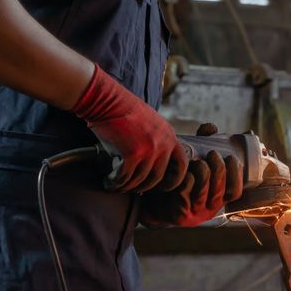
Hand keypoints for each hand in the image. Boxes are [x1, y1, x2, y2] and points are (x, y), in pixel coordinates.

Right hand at [70, 64, 186, 192]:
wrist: (108, 100)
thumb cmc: (123, 111)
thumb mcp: (150, 124)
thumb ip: (155, 141)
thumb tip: (151, 164)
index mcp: (169, 136)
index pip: (182, 164)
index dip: (174, 179)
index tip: (162, 186)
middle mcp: (164, 143)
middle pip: (158, 177)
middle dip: (145, 187)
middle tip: (134, 190)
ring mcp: (150, 149)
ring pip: (140, 179)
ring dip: (128, 186)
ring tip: (117, 186)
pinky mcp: (133, 153)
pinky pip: (125, 177)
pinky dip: (116, 182)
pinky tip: (109, 182)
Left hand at [140, 123, 244, 226]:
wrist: (152, 199)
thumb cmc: (177, 178)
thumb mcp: (194, 161)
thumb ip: (203, 143)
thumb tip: (211, 128)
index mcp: (217, 198)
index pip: (235, 192)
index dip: (236, 175)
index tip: (231, 157)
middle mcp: (209, 209)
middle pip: (220, 190)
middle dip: (218, 170)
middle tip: (212, 154)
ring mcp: (194, 214)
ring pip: (203, 191)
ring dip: (203, 173)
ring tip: (197, 161)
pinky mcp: (179, 215)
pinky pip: (185, 194)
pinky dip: (186, 181)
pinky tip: (183, 172)